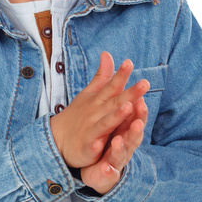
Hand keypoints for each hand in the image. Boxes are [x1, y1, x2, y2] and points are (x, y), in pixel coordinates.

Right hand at [49, 52, 148, 168]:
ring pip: (106, 123)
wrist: (56, 138)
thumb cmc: (78, 114)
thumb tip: (107, 53)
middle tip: (145, 84)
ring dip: (116, 116)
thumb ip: (102, 76)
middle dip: (129, 94)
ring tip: (128, 107)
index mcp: (98, 100)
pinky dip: (97, 146)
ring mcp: (91, 130)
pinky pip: (93, 147)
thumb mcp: (89, 93)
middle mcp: (95, 113)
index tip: (130, 62)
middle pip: (115, 102)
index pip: (111, 85)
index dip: (121, 75)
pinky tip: (102, 144)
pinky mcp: (87, 148)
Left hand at [80, 95, 146, 193]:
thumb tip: (130, 88)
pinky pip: (109, 172)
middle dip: (135, 130)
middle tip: (137, 122)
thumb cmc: (110, 142)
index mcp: (126, 133)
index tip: (141, 100)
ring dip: (120, 149)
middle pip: (133, 138)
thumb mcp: (116, 124)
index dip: (139, 113)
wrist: (99, 170)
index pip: (135, 121)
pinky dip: (108, 170)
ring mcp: (117, 161)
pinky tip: (105, 167)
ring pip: (121, 155)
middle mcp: (125, 147)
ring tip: (117, 141)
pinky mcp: (108, 174)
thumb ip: (122, 107)